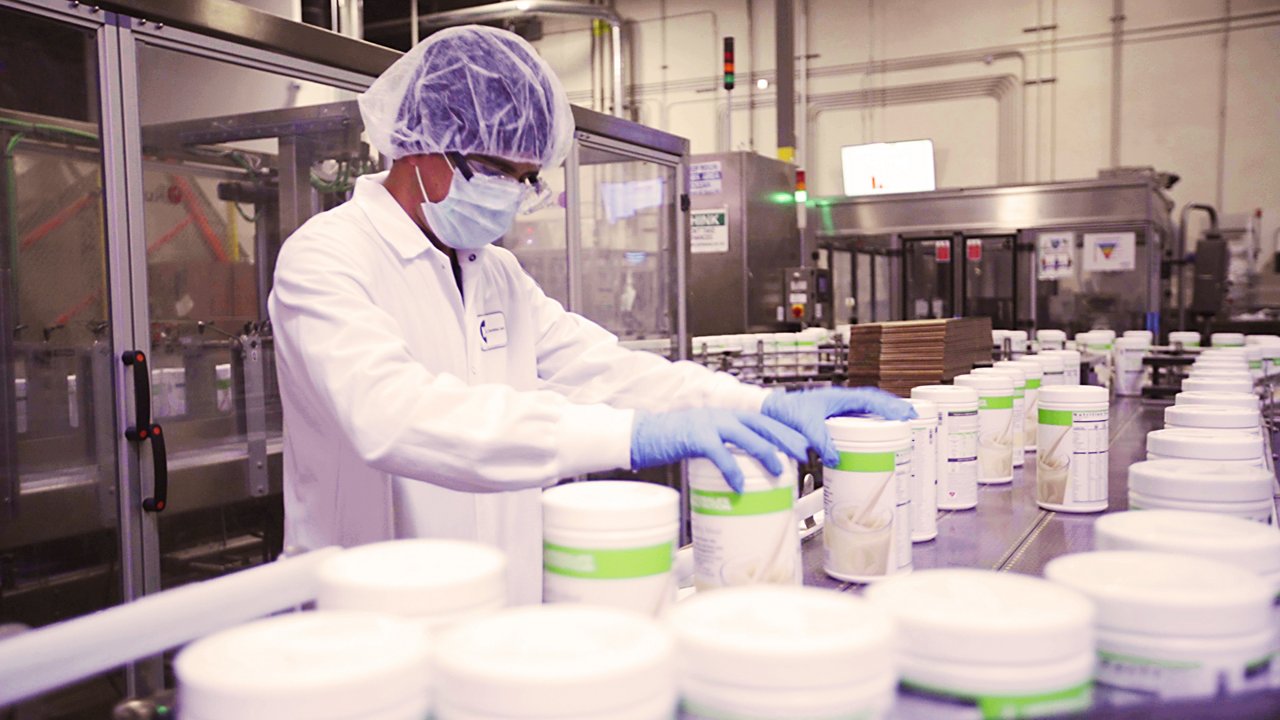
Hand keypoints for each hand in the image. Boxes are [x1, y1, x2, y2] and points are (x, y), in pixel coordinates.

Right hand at [630, 408, 808, 492]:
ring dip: (767, 452)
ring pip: (748, 436)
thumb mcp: (705, 438)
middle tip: (804, 454)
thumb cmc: (673, 440)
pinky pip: (720, 454)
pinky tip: (740, 485)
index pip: (764, 419)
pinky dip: (732, 470)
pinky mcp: (695, 438)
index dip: (785, 430)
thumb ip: (725, 446)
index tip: (803, 443)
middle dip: (786, 439)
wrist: (643, 434)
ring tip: (780, 470)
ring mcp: (710, 424)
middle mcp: (722, 415)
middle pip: (763, 424)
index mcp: (726, 415)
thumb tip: (745, 468)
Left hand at [761, 387, 915, 466]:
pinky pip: (854, 422)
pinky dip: (867, 428)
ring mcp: (835, 410)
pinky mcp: (829, 421)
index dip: (891, 407)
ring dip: (882, 419)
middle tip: (912, 419)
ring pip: (865, 412)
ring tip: (899, 428)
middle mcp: (839, 402)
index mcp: (838, 397)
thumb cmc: (783, 411)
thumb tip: (836, 458)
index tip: (908, 413)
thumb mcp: (805, 426)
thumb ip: (821, 441)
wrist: (767, 411)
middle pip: (873, 404)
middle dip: (894, 410)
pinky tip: (872, 439)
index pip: (871, 400)